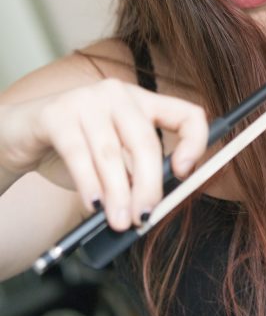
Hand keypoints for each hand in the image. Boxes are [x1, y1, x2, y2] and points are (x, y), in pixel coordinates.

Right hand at [0, 79, 207, 229]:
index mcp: (143, 102)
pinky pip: (79, 154)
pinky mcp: (57, 113)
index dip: (195, 143)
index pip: (187, 114)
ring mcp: (86, 100)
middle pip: (146, 142)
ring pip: (111, 154)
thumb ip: (137, 173)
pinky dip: (88, 184)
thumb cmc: (76, 149)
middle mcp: (118, 94)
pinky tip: (93, 205)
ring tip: (119, 222)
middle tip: (144, 217)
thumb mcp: (115, 159)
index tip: (185, 173)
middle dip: (148, 186)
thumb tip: (155, 206)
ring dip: (117, 194)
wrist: (21, 136)